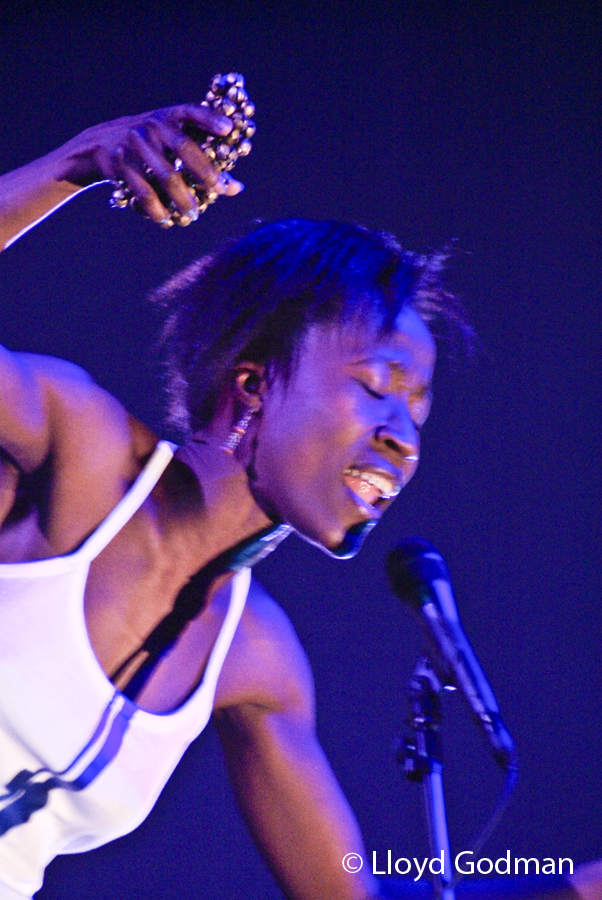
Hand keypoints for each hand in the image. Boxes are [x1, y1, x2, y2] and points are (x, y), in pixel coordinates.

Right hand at [54, 104, 243, 225]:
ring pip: (165, 176)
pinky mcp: (121, 164)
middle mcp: (153, 126)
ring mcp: (136, 144)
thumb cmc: (151, 145)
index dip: (210, 119)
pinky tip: (166, 219)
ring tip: (193, 215)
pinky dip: (156, 208)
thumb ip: (203, 160)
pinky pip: (144, 191)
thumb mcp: (171, 143)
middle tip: (218, 189)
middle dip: (204, 170)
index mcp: (168, 116)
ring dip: (182, 198)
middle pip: (183, 148)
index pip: (192, 112)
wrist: (100, 143)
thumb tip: (236, 188)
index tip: (228, 129)